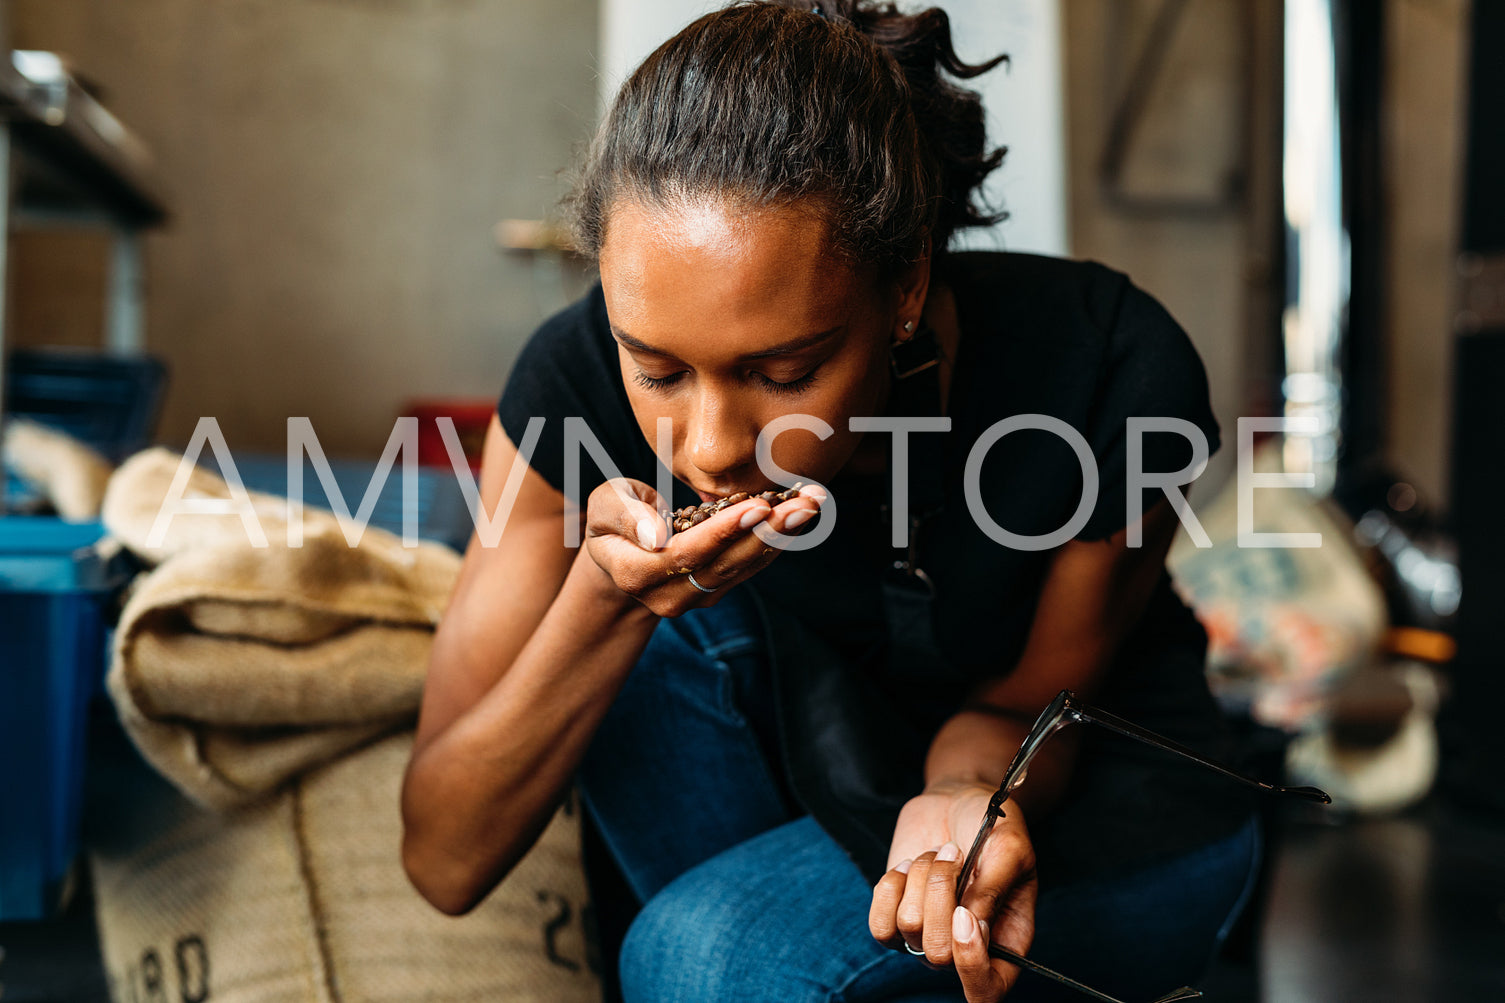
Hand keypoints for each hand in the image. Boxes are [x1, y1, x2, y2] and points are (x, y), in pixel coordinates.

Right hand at [582, 477, 826, 615]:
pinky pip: (751, 565)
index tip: (757, 506)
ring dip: (783, 535)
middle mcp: (669, 595)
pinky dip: (778, 539)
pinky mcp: (718, 589)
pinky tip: (801, 514)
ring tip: (813, 503)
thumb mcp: (605, 507)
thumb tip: (657, 537)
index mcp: (636, 574)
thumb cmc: (613, 519)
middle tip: (805, 503)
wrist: (621, 553)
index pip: (686, 554)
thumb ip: (626, 516)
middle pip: (725, 565)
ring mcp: (696, 597)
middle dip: (768, 532)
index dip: (723, 532)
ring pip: (744, 567)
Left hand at [869, 781, 1037, 1001]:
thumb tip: (968, 925)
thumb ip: (993, 888)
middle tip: (954, 854)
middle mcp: (965, 948)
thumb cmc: (994, 826)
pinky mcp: (896, 918)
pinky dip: (890, 889)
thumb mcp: (1009, 848)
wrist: (959, 801)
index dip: (970, 964)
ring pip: (909, 929)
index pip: (985, 991)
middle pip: (937, 955)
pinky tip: (908, 866)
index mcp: (1006, 941)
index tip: (964, 915)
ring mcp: (928, 935)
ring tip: (937, 853)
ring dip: (921, 879)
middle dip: (939, 896)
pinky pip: (879, 925)